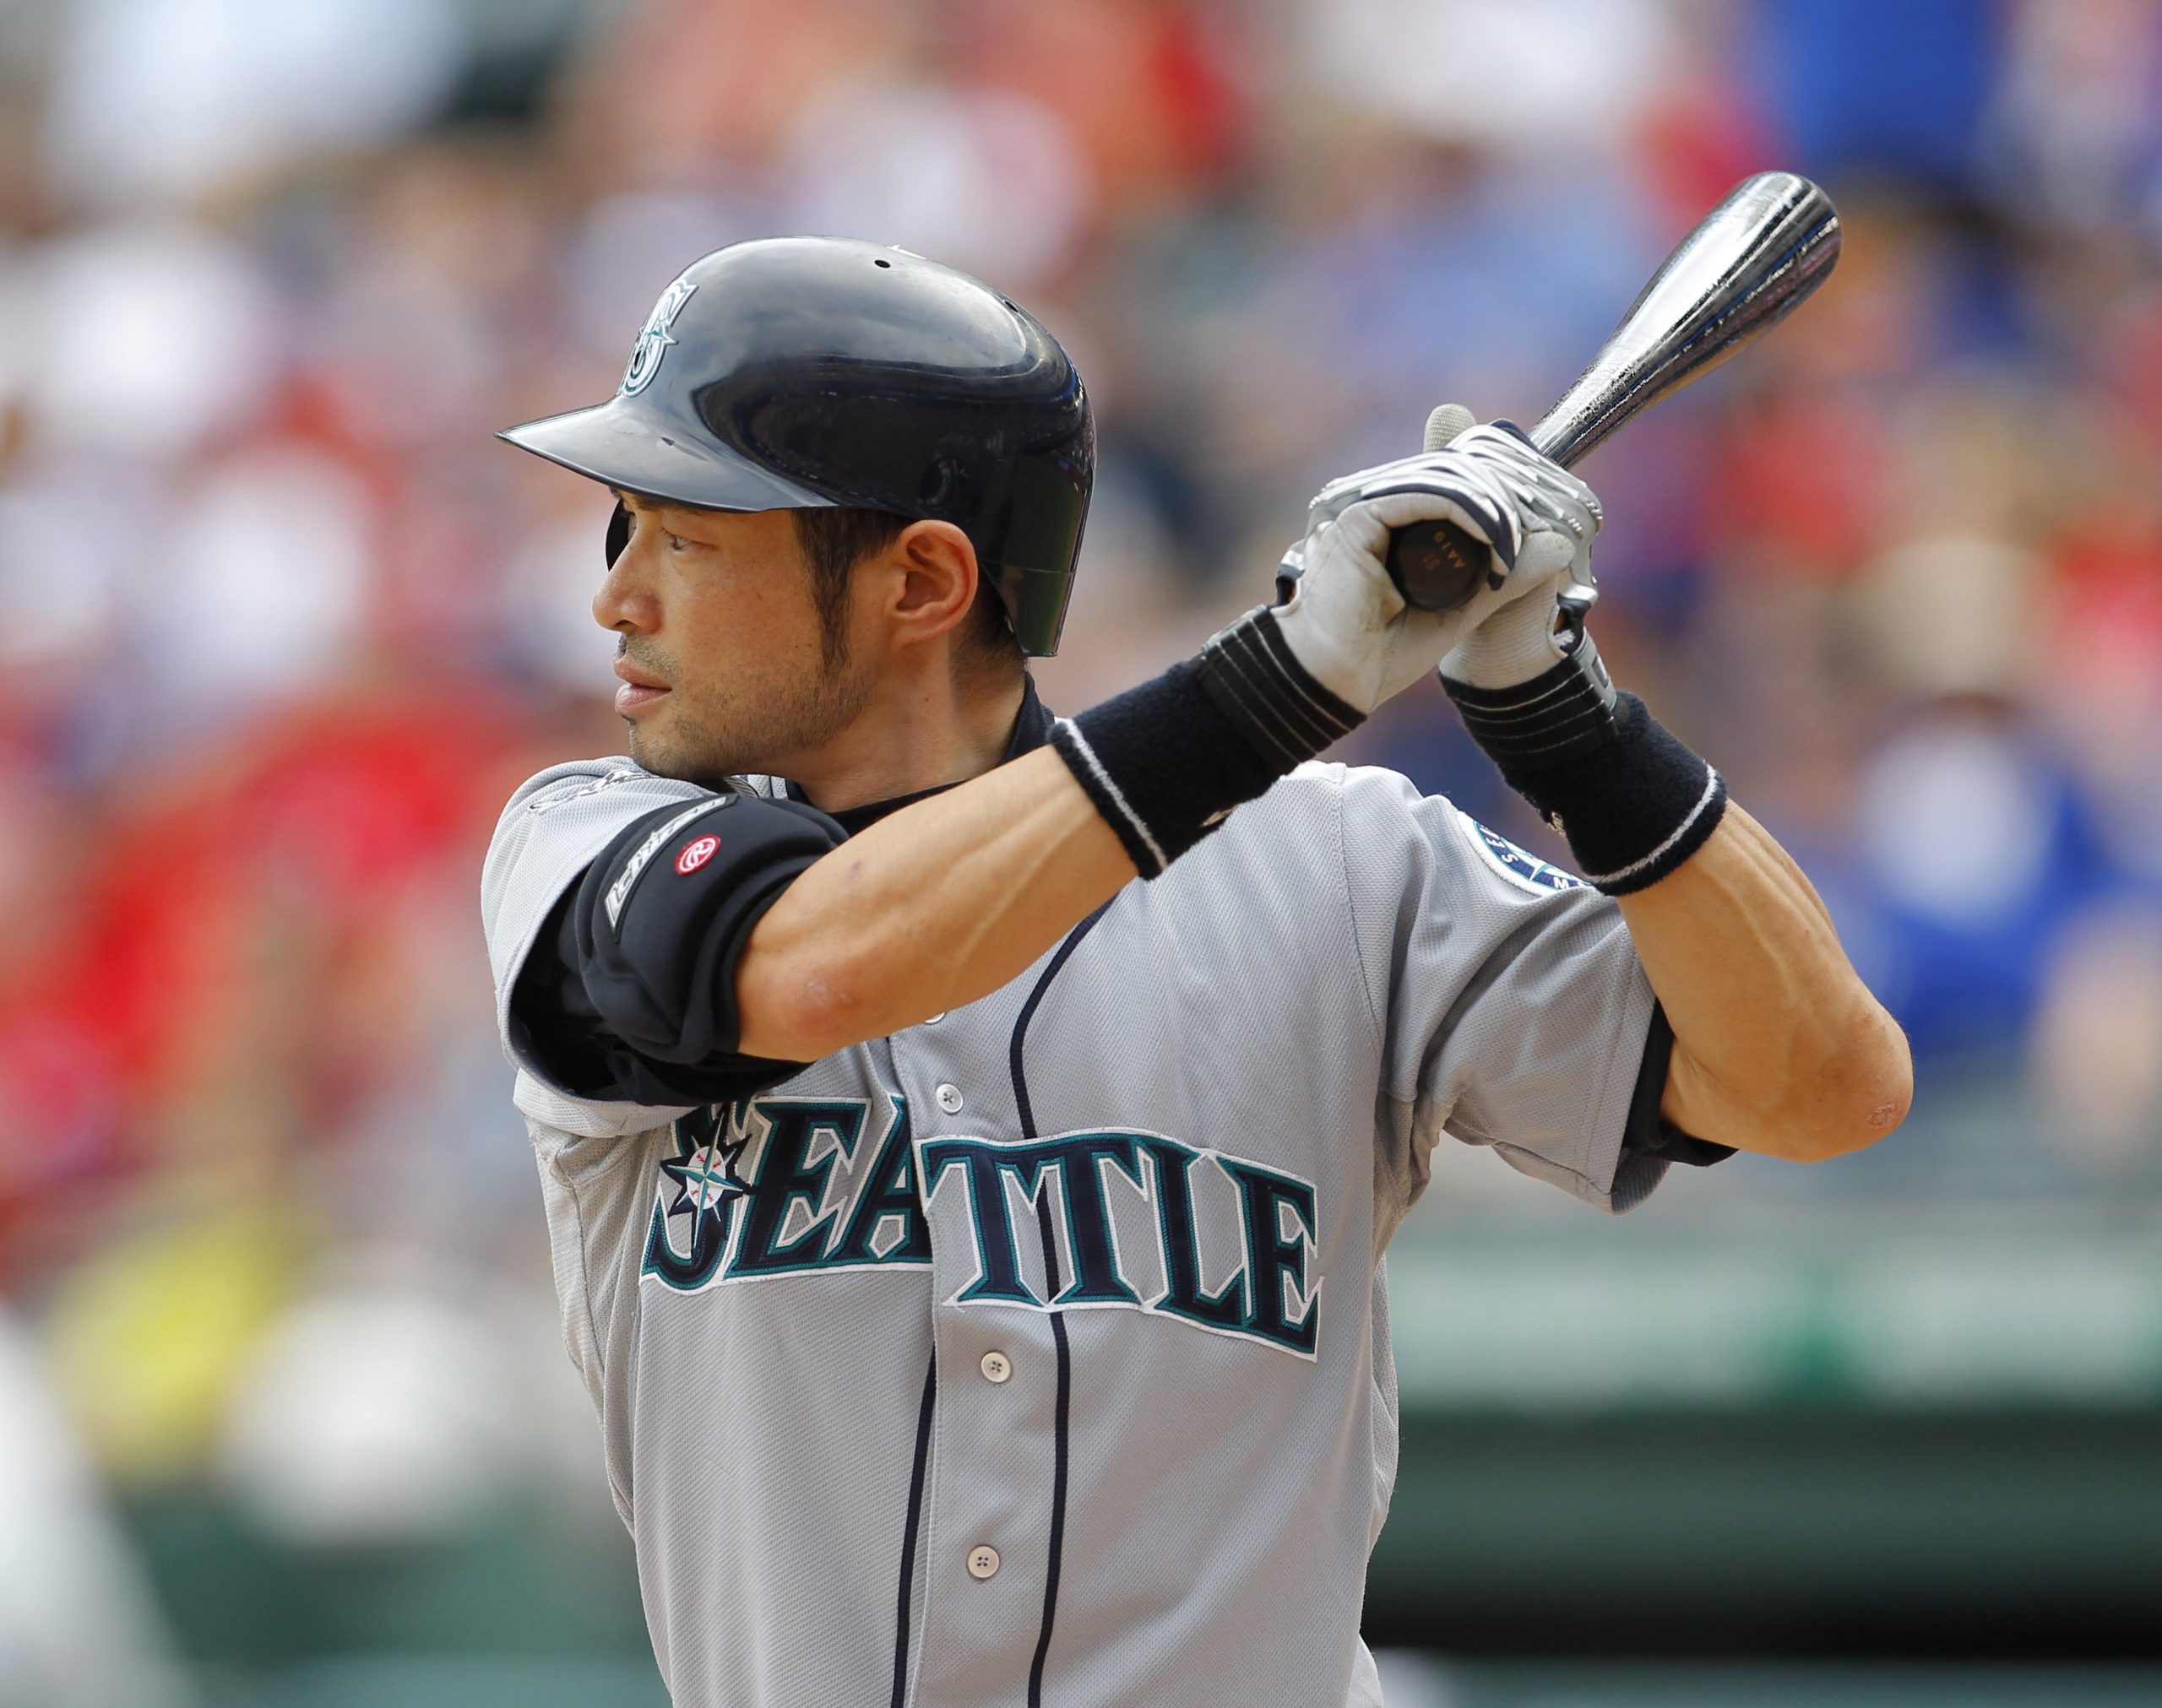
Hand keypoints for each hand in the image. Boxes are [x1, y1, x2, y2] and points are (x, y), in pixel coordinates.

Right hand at [1273, 421, 1602, 713]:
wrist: (1335, 683)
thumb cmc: (1380, 655)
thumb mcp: (1460, 609)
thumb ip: (1502, 577)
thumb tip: (1558, 546)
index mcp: (1390, 520)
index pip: (1453, 481)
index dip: (1500, 494)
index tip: (1537, 528)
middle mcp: (1374, 504)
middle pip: (1453, 468)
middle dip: (1504, 493)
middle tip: (1536, 532)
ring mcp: (1362, 505)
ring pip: (1444, 475)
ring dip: (1492, 504)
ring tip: (1515, 545)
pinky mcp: (1357, 515)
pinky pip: (1425, 494)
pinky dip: (1468, 510)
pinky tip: (1495, 538)